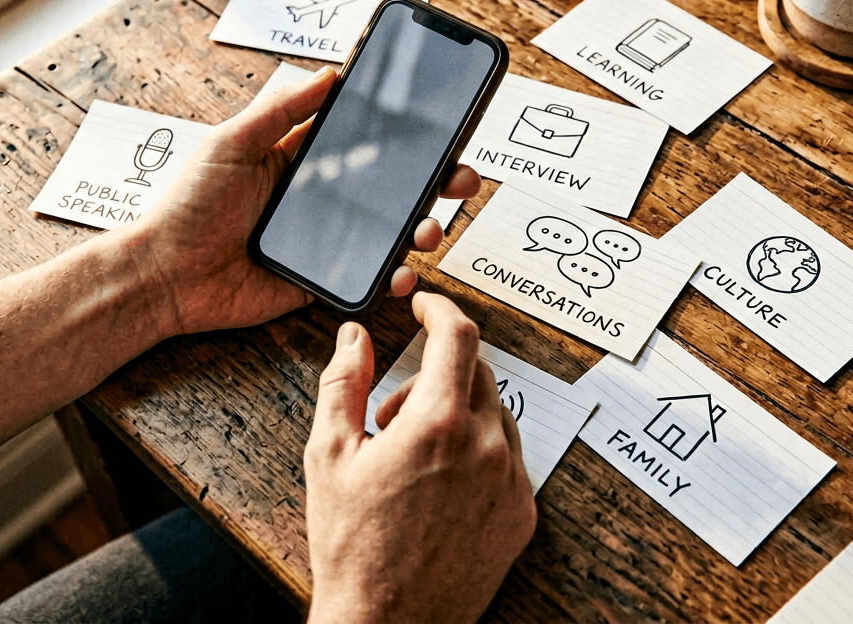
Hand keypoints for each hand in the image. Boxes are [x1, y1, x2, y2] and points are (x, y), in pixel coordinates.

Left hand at [129, 68, 480, 336]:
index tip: (440, 122)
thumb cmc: (188, 205)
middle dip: (434, 180)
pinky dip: (394, 276)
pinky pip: (368, 277)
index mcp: (301, 158)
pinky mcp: (322, 280)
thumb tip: (330, 73)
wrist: (164, 276)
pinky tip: (403, 271)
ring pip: (390, 231)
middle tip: (462, 177)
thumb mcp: (231, 143)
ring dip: (422, 227)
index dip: (404, 132)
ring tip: (431, 228)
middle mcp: (320, 197)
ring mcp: (325, 240)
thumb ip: (280, 111)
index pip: (363, 138)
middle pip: (391, 185)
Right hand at [304, 293, 535, 623]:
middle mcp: (485, 445)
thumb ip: (343, 383)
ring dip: (458, 413)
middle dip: (435, 373)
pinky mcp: (523, 513)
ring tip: (413, 455)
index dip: (439, 308)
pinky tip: (442, 483)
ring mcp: (511, 481)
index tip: (424, 306)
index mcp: (437, 423)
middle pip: (476, 371)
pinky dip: (479, 451)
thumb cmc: (351, 546)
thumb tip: (355, 337)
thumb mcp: (329, 455)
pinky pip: (510, 457)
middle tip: (393, 412)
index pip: (456, 334)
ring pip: (495, 412)